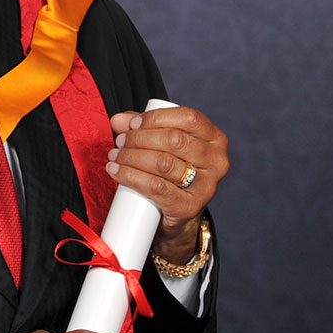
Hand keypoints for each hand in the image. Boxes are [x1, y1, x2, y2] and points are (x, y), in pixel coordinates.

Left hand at [107, 105, 228, 261]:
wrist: (178, 214)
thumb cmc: (172, 173)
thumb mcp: (163, 144)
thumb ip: (143, 127)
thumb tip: (119, 120)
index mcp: (215, 139)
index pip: (188, 118)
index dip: (155, 118)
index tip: (132, 124)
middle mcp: (217, 161)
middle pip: (173, 140)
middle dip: (139, 138)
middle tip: (120, 142)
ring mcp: (206, 186)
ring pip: (163, 163)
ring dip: (131, 157)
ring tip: (115, 156)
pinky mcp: (189, 207)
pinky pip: (156, 187)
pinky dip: (131, 176)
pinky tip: (116, 171)